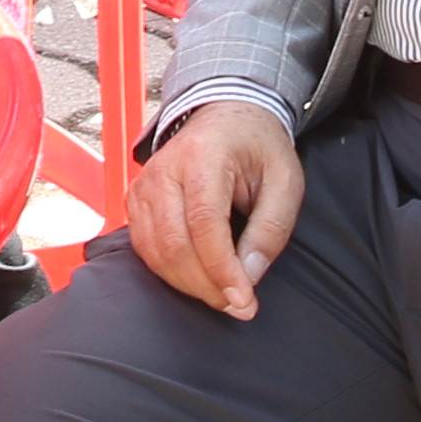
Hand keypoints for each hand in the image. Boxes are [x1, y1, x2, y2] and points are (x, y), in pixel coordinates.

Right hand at [132, 103, 306, 319]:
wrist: (227, 116)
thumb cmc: (258, 147)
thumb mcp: (285, 181)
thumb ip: (270, 229)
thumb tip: (249, 276)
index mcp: (203, 155)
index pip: (204, 223)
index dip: (222, 269)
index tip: (244, 301)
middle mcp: (164, 169)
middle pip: (173, 243)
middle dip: (206, 285)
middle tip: (239, 306)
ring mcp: (144, 184)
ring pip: (154, 251)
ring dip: (188, 284)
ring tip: (223, 295)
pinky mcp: (135, 200)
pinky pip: (145, 248)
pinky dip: (170, 272)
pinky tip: (198, 279)